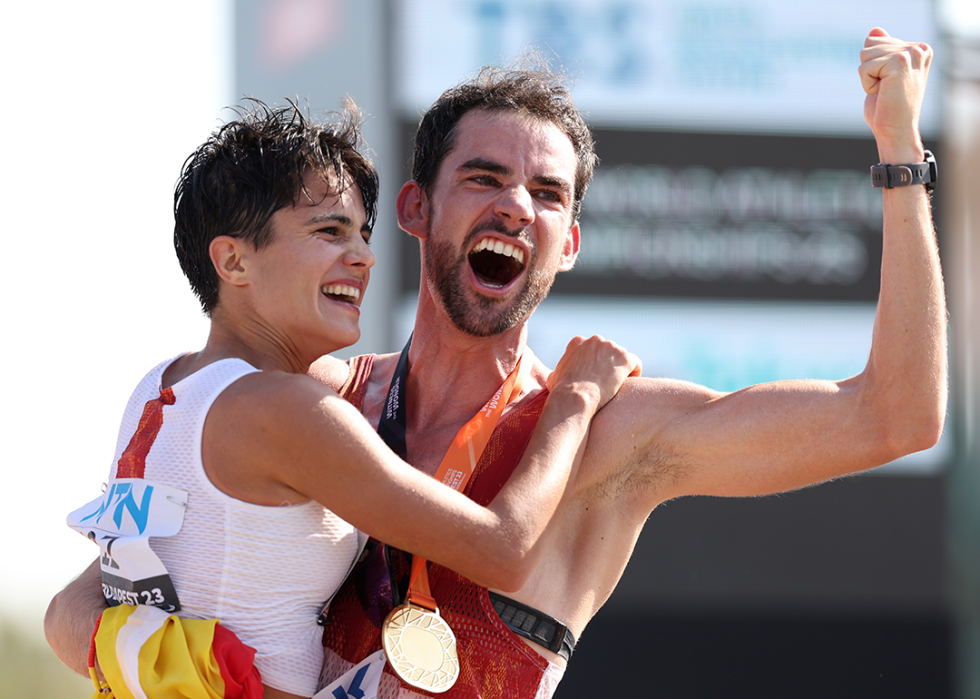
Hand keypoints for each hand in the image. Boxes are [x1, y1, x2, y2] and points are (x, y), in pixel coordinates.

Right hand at [546, 335, 640, 410]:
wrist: (574, 397)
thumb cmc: (562, 392)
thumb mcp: (554, 376)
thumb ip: (560, 370)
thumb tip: (557, 375)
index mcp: (578, 342)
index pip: (592, 349)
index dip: (595, 363)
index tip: (595, 375)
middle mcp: (595, 340)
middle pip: (607, 351)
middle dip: (608, 364)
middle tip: (607, 382)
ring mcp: (611, 347)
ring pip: (621, 357)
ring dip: (620, 369)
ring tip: (618, 386)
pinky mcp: (625, 358)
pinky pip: (635, 363)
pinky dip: (635, 372)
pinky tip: (631, 383)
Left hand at [859, 27, 931, 163]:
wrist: (896, 131)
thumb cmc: (888, 108)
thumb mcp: (883, 75)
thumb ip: (882, 51)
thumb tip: (874, 31)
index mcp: (918, 49)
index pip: (876, 40)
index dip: (873, 66)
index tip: (889, 83)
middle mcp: (918, 48)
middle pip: (869, 45)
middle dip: (869, 70)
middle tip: (886, 89)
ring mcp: (911, 54)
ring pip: (865, 54)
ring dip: (868, 77)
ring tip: (885, 91)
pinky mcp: (899, 62)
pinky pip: (864, 67)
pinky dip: (866, 84)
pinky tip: (882, 93)